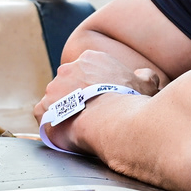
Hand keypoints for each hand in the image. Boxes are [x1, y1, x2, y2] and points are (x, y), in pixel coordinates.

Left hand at [33, 49, 160, 119]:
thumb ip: (145, 75)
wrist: (114, 119)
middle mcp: (68, 68)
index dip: (92, 86)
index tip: (99, 98)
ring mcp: (53, 88)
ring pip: (55, 99)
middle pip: (68, 83)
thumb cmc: (130, 101)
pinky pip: (42, 115)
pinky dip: (49, 123)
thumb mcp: (147, 83)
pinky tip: (62, 131)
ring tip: (76, 125)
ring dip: (62, 110)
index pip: (86, 70)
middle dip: (75, 97)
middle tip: (89, 113)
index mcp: (91, 59)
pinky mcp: (43, 107)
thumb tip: (143, 74)